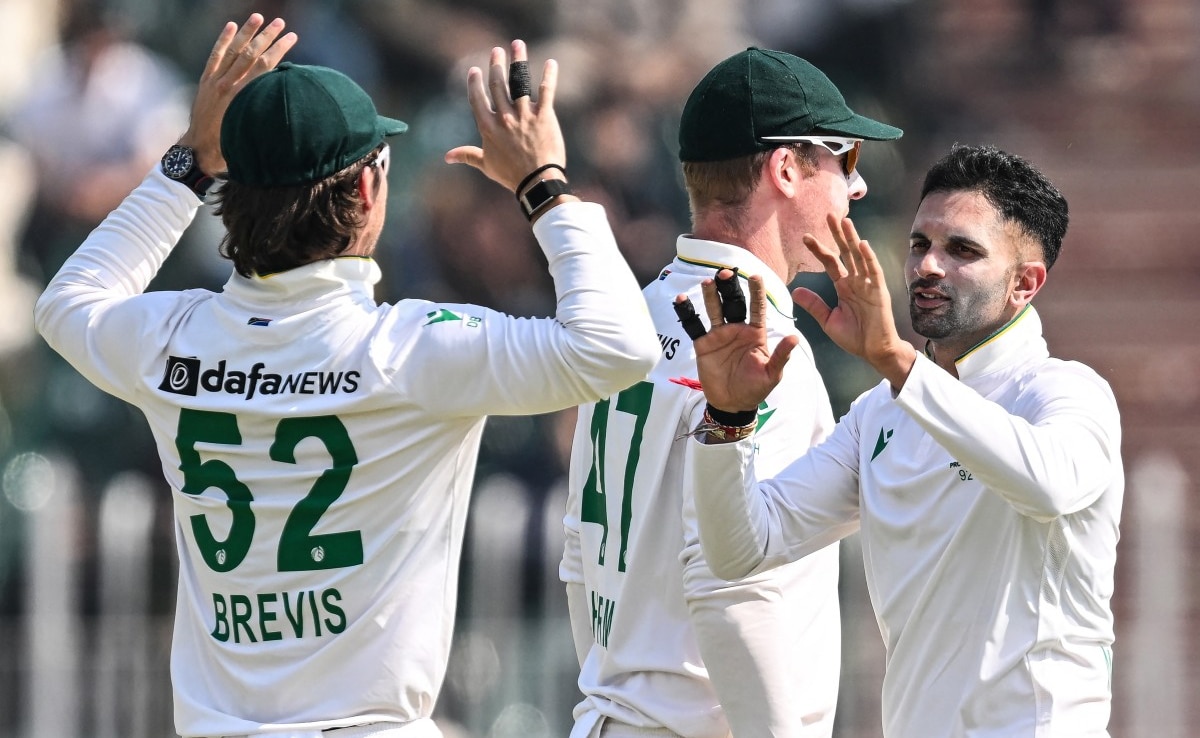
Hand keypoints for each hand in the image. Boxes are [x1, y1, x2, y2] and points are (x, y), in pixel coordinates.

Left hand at [179, 14, 297, 174]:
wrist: (199, 151)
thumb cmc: (231, 146)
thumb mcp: (253, 131)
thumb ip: (266, 115)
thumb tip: (287, 102)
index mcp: (243, 96)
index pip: (266, 65)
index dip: (280, 49)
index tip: (292, 37)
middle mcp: (229, 84)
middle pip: (251, 53)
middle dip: (267, 36)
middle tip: (280, 22)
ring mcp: (215, 81)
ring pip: (233, 51)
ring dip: (247, 32)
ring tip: (258, 17)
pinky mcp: (206, 81)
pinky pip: (215, 56)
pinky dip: (223, 41)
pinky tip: (231, 26)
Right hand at [445, 40, 569, 192]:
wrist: (537, 182)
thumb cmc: (511, 175)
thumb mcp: (486, 164)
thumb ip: (467, 155)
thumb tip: (447, 157)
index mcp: (487, 127)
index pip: (477, 98)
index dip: (475, 82)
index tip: (475, 70)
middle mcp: (504, 117)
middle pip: (498, 83)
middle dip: (496, 64)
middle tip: (497, 50)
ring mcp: (524, 115)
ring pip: (519, 81)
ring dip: (518, 60)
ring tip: (518, 44)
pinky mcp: (544, 116)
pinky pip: (546, 91)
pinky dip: (549, 76)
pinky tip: (551, 63)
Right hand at [675, 270, 798, 412]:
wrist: (732, 404)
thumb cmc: (755, 388)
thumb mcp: (772, 374)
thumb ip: (780, 355)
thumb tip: (795, 337)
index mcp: (755, 333)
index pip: (757, 307)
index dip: (756, 292)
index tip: (755, 276)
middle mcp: (737, 329)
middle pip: (733, 303)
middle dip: (730, 288)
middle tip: (725, 273)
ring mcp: (719, 335)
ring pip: (714, 309)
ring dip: (711, 295)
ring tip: (708, 282)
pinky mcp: (702, 344)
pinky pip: (694, 325)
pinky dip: (687, 312)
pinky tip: (680, 300)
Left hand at [792, 214, 915, 386]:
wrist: (874, 352)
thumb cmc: (854, 337)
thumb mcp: (828, 319)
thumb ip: (814, 304)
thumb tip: (795, 290)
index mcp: (844, 286)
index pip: (830, 263)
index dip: (819, 250)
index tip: (805, 237)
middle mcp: (856, 281)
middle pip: (845, 252)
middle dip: (837, 234)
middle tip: (829, 215)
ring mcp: (868, 284)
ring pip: (859, 256)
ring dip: (852, 238)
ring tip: (844, 221)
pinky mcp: (879, 291)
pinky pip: (874, 271)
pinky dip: (868, 257)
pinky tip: (862, 244)